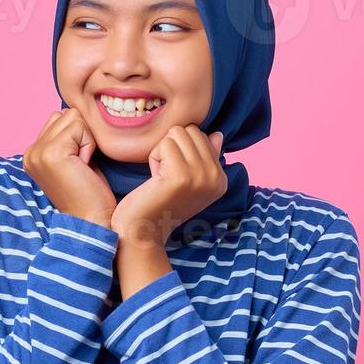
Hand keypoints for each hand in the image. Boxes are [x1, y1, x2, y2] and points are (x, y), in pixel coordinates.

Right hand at [24, 108, 116, 226]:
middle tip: (82, 165)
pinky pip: (79, 127)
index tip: (78, 164)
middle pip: (65, 114)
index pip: (58, 119)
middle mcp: (29, 152)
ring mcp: (37, 152)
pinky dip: (89, 144)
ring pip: (72, 117)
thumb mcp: (72, 160)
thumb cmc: (88, 193)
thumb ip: (65, 138)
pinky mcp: (51, 153)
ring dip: (86, 139)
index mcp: (31, 154)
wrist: (91, 220)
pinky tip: (85, 166)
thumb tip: (72, 112)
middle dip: (81, 135)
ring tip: (83, 165)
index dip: (77, 136)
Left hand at [110, 126, 226, 247]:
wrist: (143, 233)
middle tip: (165, 175)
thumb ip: (205, 157)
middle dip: (171, 147)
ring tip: (160, 178)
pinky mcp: (181, 176)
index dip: (181, 151)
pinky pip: (164, 144)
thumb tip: (216, 134)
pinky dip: (153, 158)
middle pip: (190, 130)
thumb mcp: (189, 181)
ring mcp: (201, 176)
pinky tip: (154, 180)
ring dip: (161, 152)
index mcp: (221, 179)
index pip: (203, 136)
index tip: (175, 177)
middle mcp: (217, 177)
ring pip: (177, 133)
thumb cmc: (159, 205)